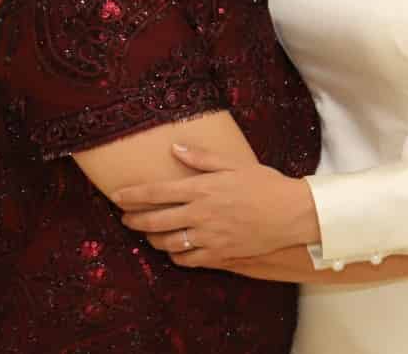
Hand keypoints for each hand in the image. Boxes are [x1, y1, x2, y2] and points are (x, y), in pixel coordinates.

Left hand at [112, 145, 318, 267]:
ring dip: (151, 239)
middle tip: (124, 218)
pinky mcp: (218, 254)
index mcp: (202, 189)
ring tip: (146, 234)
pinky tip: (173, 250)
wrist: (291, 214)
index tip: (116, 197)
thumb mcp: (234, 164)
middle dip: (134, 220)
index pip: (156, 193)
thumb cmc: (265, 184)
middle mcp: (200, 214)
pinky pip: (187, 259)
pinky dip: (175, 255)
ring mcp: (208, 237)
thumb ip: (202, 158)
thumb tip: (175, 148)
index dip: (132, 195)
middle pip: (154, 220)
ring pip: (167, 243)